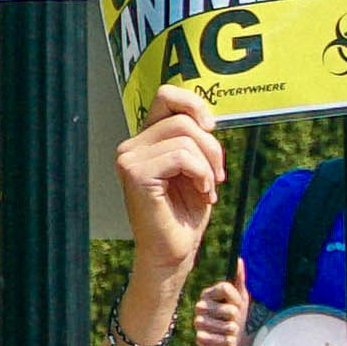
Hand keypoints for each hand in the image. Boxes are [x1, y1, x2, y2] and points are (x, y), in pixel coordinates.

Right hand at [112, 86, 227, 280]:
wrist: (175, 250)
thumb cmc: (186, 212)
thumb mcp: (198, 168)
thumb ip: (196, 139)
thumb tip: (207, 116)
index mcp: (146, 139)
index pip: (166, 95)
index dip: (195, 104)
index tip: (212, 128)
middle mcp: (131, 145)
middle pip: (182, 118)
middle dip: (212, 146)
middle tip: (218, 175)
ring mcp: (128, 157)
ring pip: (185, 137)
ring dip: (208, 165)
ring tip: (206, 188)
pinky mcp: (134, 173)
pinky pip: (183, 157)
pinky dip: (202, 174)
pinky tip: (201, 193)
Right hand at [190, 280, 249, 345]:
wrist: (229, 342)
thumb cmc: (234, 317)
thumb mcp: (240, 298)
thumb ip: (239, 279)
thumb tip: (239, 259)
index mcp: (207, 294)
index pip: (225, 287)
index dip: (237, 298)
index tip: (237, 304)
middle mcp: (200, 306)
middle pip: (230, 309)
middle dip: (237, 317)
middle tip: (233, 320)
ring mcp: (198, 322)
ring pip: (228, 326)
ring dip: (234, 331)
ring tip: (230, 331)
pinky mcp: (199, 338)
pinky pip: (222, 339)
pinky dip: (229, 341)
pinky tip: (226, 340)